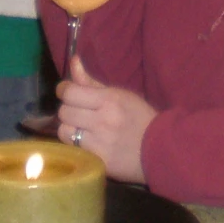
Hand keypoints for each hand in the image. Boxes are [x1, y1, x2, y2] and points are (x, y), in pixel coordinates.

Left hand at [56, 57, 153, 181]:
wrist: (159, 149)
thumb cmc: (139, 117)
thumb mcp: (120, 94)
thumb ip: (92, 81)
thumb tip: (73, 61)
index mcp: (109, 100)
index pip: (70, 92)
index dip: (64, 90)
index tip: (67, 91)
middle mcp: (102, 121)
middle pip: (64, 112)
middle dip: (68, 109)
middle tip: (77, 111)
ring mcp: (99, 143)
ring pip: (64, 132)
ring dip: (70, 128)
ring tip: (80, 128)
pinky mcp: (98, 161)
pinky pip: (74, 149)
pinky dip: (76, 144)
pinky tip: (87, 142)